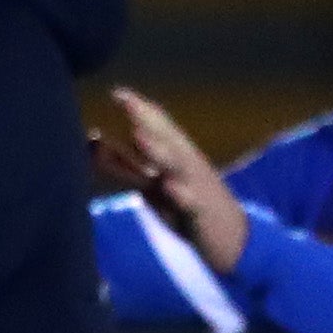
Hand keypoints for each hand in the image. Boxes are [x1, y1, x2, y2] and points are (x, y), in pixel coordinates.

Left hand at [93, 87, 251, 273]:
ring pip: (177, 165)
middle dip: (147, 118)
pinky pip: (191, 202)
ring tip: (139, 136)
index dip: (140, 108)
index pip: (158, 126)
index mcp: (177, 155)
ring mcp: (196, 187)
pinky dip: (181, 194)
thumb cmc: (190, 207)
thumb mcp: (155, 186)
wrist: (237, 240)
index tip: (117, 92)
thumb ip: (127, 168)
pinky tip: (169, 186)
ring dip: (158, 150)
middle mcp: (188, 165)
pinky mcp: (202, 212)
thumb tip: (95, 148)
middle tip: (126, 100)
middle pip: (167, 137)